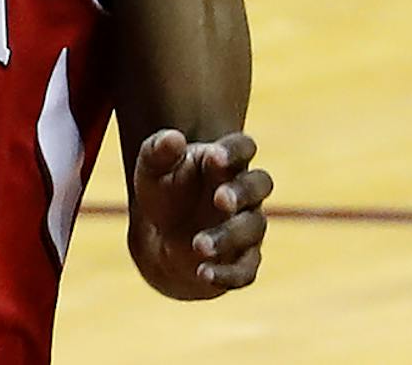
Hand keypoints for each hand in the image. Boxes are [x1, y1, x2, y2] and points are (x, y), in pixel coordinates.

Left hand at [130, 128, 271, 297]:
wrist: (163, 236)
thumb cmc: (163, 191)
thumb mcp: (152, 168)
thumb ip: (159, 150)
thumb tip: (174, 138)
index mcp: (223, 161)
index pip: (243, 146)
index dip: (235, 151)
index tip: (213, 157)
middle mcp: (242, 192)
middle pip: (260, 184)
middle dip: (242, 192)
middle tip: (219, 199)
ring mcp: (246, 226)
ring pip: (253, 228)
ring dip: (228, 236)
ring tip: (197, 244)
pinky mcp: (243, 260)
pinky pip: (247, 269)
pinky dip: (227, 274)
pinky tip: (203, 273)